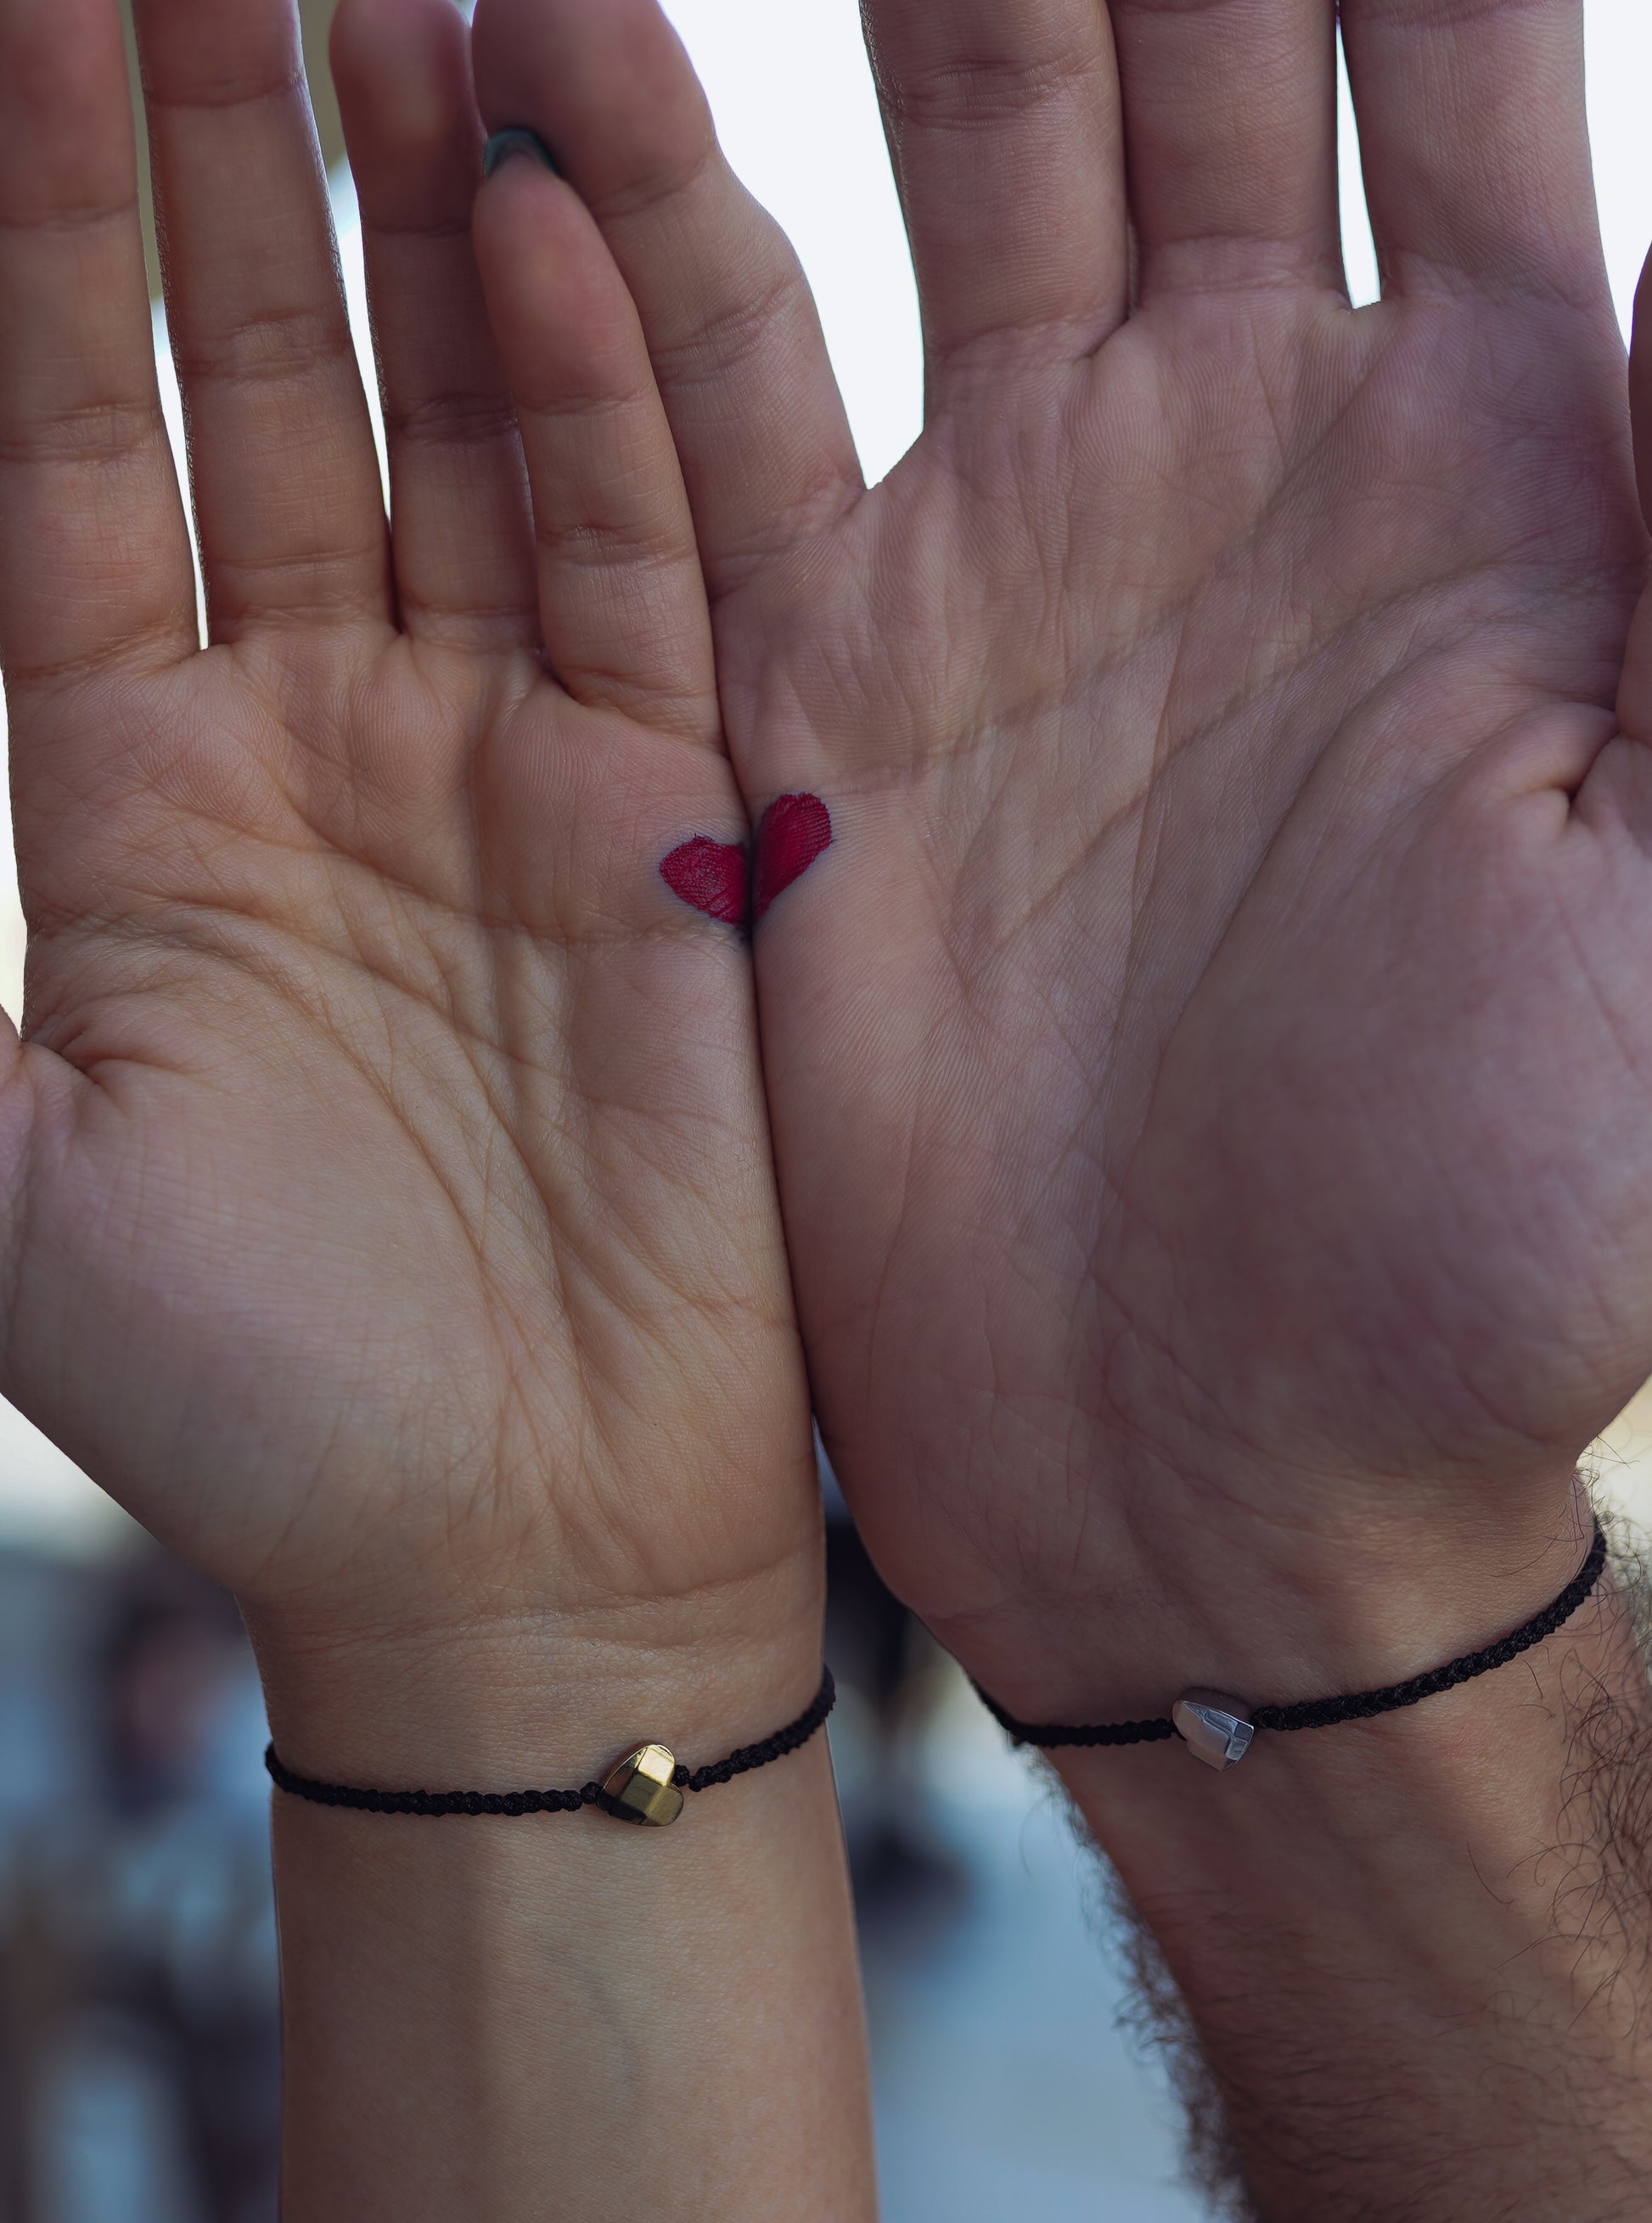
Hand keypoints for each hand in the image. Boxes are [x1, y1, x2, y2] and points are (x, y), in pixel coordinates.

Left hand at [0, 0, 816, 1760]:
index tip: (33, 7)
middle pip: (267, 376)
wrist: (515, 1545)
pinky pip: (636, 559)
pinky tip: (538, 214)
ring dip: (421, 215)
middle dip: (231, 147)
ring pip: (465, 423)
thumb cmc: (245, 1390)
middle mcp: (324, 729)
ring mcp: (506, 755)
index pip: (78, 433)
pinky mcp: (669, 811)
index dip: (43, 222)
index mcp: (136, 783)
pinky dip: (591, 398)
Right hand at [473, 0, 1651, 1714]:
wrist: (1205, 1475)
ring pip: (944, 145)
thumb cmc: (1488, 1247)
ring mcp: (1015, 552)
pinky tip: (547, 59)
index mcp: (1487, 478)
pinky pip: (723, 394)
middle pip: (1178, 36)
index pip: (1450, 51)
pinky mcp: (822, 684)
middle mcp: (1238, 464)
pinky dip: (643, 230)